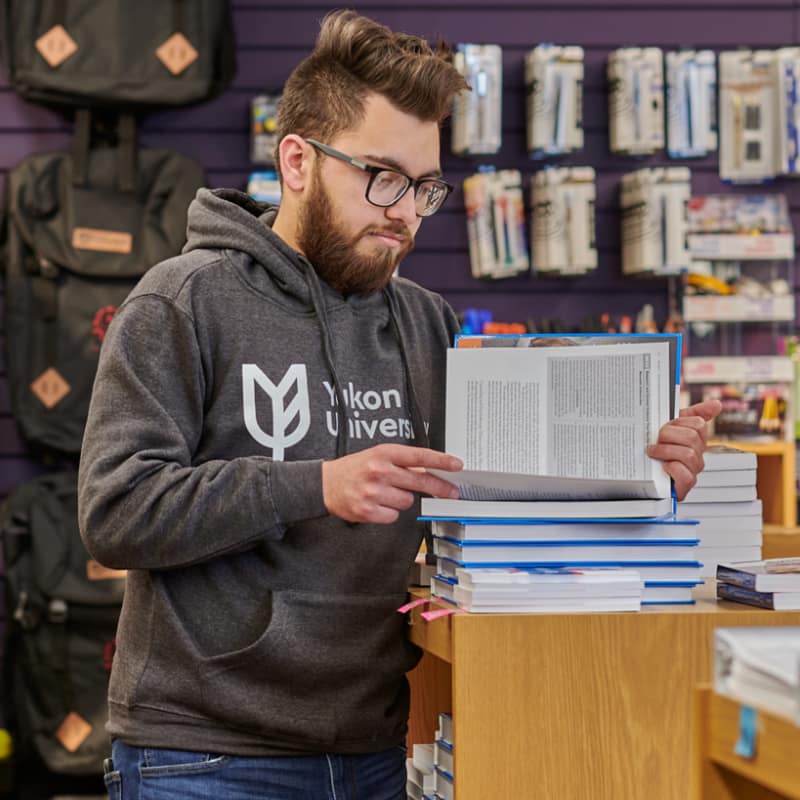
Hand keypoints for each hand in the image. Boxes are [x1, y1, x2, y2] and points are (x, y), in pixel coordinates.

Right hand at [322, 444, 462, 523]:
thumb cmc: (354, 469)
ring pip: (407, 501)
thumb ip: (401, 462)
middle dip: (439, 487)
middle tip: (451, 492)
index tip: (456, 464)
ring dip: (401, 499)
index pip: (418, 456)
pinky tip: (377, 504)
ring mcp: (373, 492)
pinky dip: (389, 512)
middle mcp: (379, 471)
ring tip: (385, 493)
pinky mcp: (368, 510)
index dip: (440, 460)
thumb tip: (429, 470)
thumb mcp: (376, 456)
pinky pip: (394, 516)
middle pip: (419, 480)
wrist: (325, 484)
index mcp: (383, 454)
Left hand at [647, 398, 721, 500]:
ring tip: (654, 452)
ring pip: (688, 454)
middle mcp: (697, 455)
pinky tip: (664, 466)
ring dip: (666, 451)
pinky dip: (673, 470)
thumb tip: (716, 404)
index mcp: (696, 440)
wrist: (644, 474)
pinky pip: (687, 477)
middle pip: (691, 437)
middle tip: (656, 440)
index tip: (667, 425)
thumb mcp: (672, 427)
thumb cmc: (659, 448)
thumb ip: (693, 414)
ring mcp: (692, 470)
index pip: (698, 424)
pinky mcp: (684, 486)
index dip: (679, 422)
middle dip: (668, 435)